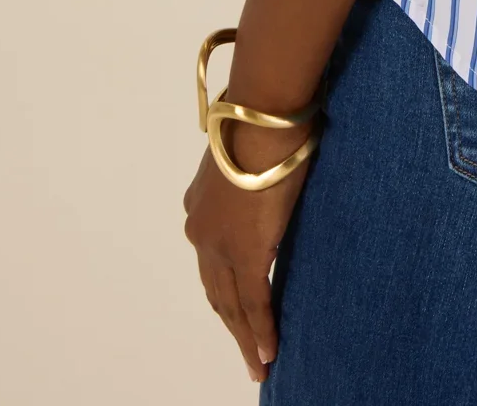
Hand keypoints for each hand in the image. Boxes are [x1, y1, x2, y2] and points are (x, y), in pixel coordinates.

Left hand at [183, 122, 312, 381]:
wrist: (263, 115)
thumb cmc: (265, 119)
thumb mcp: (251, 152)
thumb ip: (254, 172)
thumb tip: (276, 165)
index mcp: (200, 206)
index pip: (212, 259)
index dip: (224, 288)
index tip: (236, 311)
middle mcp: (201, 231)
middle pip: (216, 291)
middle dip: (232, 324)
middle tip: (247, 353)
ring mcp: (220, 246)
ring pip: (230, 304)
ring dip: (244, 337)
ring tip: (259, 362)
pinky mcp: (246, 253)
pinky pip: (253, 302)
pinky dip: (260, 331)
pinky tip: (268, 353)